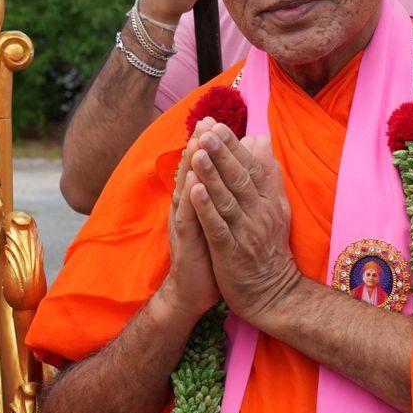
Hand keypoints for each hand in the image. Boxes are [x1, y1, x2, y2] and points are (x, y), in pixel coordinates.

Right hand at [157, 124, 220, 323]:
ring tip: (198, 140)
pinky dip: (190, 199)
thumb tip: (229, 175)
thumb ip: (218, 197)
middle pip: (190, 172)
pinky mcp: (185, 241)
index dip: (205, 145)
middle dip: (198, 145)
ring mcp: (183, 223)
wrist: (191, 293)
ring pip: (186, 188)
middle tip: (204, 120)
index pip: (199, 169)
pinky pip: (187, 216)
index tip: (212, 120)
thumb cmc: (207, 255)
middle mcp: (186, 208)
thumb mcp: (214, 222)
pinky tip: (193, 181)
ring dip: (191, 164)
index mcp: (195, 203)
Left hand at [187, 126, 301, 326]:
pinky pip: (217, 227)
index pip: (251, 166)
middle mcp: (259, 213)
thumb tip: (261, 139)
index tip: (218, 124)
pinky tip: (194, 191)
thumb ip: (267, 174)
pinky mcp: (231, 252)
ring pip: (227, 199)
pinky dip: (206, 208)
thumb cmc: (268, 247)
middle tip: (206, 130)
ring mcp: (245, 232)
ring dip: (212, 175)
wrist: (272, 292)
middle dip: (222, 153)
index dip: (233, 146)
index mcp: (267, 200)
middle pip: (239, 178)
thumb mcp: (275, 207)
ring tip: (198, 153)